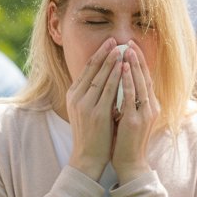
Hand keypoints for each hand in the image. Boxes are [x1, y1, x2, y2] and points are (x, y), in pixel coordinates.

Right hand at [65, 38, 122, 179]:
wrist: (88, 157)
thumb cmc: (92, 134)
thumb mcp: (87, 110)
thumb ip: (92, 94)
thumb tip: (105, 77)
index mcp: (73, 95)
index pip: (86, 70)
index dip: (97, 55)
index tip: (107, 43)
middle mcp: (77, 98)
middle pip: (91, 70)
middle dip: (104, 53)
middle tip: (114, 39)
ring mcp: (86, 105)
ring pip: (100, 77)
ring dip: (111, 61)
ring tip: (121, 48)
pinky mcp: (96, 114)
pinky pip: (108, 91)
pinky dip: (116, 77)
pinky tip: (123, 67)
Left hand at [112, 42, 158, 182]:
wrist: (129, 163)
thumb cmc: (126, 140)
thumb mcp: (129, 116)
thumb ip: (128, 101)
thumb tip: (120, 84)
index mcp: (150, 106)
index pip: (146, 79)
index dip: (140, 62)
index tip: (132, 47)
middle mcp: (151, 108)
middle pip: (146, 77)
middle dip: (138, 58)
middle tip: (130, 42)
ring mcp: (144, 114)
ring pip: (140, 83)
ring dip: (134, 65)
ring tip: (127, 49)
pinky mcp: (135, 120)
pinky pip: (131, 95)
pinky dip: (128, 80)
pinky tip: (123, 68)